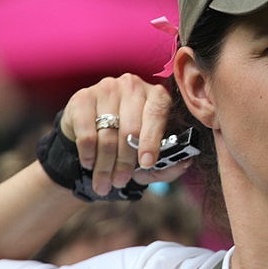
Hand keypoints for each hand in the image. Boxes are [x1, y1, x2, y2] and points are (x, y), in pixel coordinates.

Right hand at [59, 74, 187, 194]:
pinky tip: (90, 164)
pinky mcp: (82, 98)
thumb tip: (184, 163)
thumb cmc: (128, 140)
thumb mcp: (150, 152)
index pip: (156, 115)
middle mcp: (133, 86)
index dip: (151, 141)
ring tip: (104, 182)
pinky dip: (89, 153)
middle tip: (121, 181)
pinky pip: (87, 132)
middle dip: (126, 161)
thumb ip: (169, 163)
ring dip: (105, 164)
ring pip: (108, 134)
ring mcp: (107, 89)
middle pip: (131, 129)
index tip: (147, 163)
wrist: (92, 128)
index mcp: (157, 95)